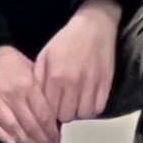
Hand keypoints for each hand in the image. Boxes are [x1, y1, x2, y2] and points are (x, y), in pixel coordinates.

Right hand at [0, 45, 61, 142]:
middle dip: (40, 137)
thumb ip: (41, 89)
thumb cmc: (12, 62)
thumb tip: (56, 112)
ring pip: (12, 124)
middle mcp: (13, 92)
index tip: (56, 139)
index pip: (43, 112)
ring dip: (24, 139)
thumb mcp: (32, 69)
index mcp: (29, 84)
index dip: (50, 128)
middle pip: (29, 121)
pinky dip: (0, 133)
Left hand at [31, 0, 121, 126]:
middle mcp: (74, 82)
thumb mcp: (44, 56)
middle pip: (65, 116)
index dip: (47, 114)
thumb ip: (38, 80)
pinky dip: (91, 109)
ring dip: (77, 112)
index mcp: (56, 76)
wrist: (94, 26)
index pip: (48, 110)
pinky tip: (86, 101)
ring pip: (82, 115)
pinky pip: (98, 108)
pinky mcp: (106, 83)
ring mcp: (92, 83)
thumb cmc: (66, 41)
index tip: (47, 111)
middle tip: (61, 106)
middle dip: (61, 114)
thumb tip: (36, 102)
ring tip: (73, 104)